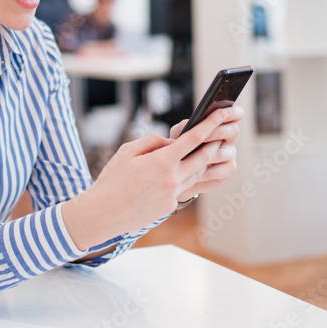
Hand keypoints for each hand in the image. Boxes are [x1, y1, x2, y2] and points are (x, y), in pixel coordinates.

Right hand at [61, 109, 235, 249]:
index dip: (210, 124)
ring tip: (210, 148)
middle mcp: (171, 179)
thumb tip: (171, 142)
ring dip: (205, 161)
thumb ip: (153, 142)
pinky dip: (186, 177)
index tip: (221, 114)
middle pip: (203, 157)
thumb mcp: (128, 151)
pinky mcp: (170, 207)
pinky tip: (186, 170)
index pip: (193, 139)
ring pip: (196, 173)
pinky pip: (184, 188)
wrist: (102, 213)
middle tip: (224, 131)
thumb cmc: (112, 179)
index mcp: (161, 161)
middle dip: (215, 143)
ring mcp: (172, 195)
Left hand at [169, 106, 240, 200]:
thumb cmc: (180, 146)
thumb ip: (183, 126)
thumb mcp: (178, 133)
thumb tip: (189, 124)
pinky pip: (221, 169)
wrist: (178, 169)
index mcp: (222, 123)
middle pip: (234, 131)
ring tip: (193, 155)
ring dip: (208, 153)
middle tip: (203, 136)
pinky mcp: (227, 170)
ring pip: (225, 152)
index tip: (223, 112)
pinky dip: (207, 170)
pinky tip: (195, 170)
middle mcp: (230, 137)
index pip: (237, 113)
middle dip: (218, 132)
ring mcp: (230, 154)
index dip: (233, 112)